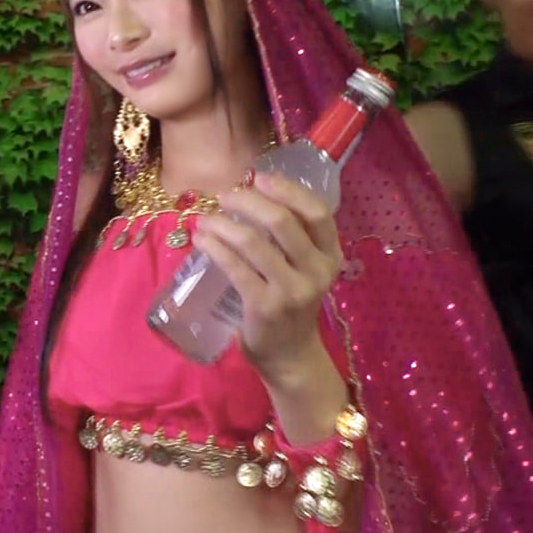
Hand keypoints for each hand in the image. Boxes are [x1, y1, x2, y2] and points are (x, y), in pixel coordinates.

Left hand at [192, 173, 341, 377]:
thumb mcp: (304, 269)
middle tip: (224, 196)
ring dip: (222, 225)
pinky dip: (214, 248)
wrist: (290, 355)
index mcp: (331, 255)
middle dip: (247, 201)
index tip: (260, 178)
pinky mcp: (265, 306)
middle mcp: (317, 271)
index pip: (317, 212)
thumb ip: (291, 238)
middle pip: (281, 221)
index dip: (288, 190)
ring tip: (205, 219)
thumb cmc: (292, 303)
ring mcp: (292, 290)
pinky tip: (201, 240)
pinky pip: (234, 267)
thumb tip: (250, 196)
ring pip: (253, 242)